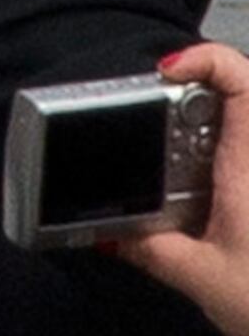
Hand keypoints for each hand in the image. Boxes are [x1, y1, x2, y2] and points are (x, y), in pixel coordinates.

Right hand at [117, 41, 248, 334]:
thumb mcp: (202, 278)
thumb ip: (150, 250)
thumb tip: (101, 231)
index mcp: (246, 164)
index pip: (240, 79)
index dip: (203, 58)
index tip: (163, 73)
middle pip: (236, 95)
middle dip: (192, 90)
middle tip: (152, 108)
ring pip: (239, 127)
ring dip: (206, 123)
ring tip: (166, 145)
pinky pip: (240, 155)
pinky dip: (217, 153)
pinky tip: (197, 187)